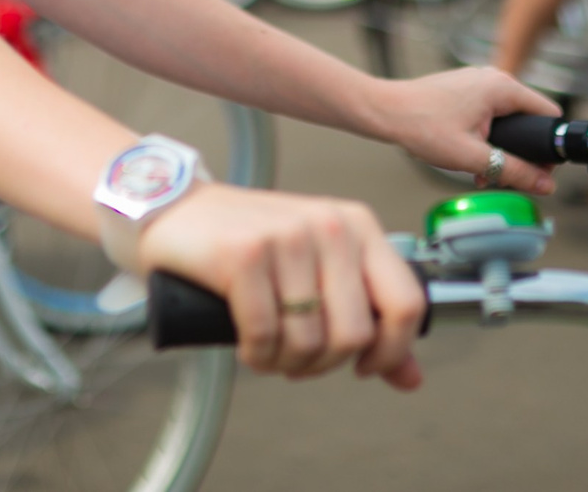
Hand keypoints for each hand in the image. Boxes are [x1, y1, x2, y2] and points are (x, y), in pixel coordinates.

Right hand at [134, 183, 428, 386]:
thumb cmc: (249, 242)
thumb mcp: (319, 270)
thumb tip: (411, 378)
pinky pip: (265, 336)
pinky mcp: (244, 255)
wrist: (176, 209)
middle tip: (298, 360)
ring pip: (309, 342)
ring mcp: (287, 236)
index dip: (392, 351)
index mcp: (358, 225)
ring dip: (285, 364)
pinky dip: (256, 356)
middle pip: (354, 334)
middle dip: (324, 364)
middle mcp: (329, 225)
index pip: (406, 303)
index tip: (364, 366)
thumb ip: (368, 319)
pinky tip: (247, 346)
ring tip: (269, 350)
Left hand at [363, 66, 560, 195]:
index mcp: (502, 88)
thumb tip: (544, 185)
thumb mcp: (473, 157)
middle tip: (505, 177)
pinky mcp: (463, 89)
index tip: (540, 171)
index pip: (548, 115)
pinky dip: (485, 137)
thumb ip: (513, 171)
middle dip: (520, 152)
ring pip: (506, 119)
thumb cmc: (421, 126)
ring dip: (500, 148)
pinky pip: (488, 114)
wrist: (383, 111)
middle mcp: (493, 78)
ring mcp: (476, 81)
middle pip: (527, 119)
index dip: (548, 147)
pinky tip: (470, 158)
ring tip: (481, 172)